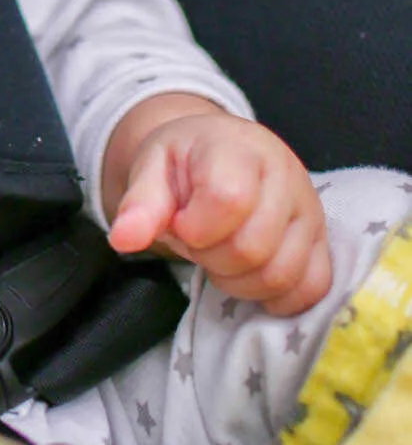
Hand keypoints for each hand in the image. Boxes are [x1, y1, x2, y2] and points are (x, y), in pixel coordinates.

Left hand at [104, 95, 330, 315]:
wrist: (219, 152)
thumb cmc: (184, 162)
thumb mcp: (151, 169)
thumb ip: (139, 204)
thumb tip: (123, 240)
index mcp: (238, 148)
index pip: (228, 200)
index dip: (196, 228)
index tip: (181, 223)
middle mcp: (285, 175)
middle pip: (253, 248)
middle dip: (212, 258)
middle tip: (198, 241)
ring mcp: (310, 210)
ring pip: (282, 275)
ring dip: (239, 281)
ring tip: (221, 254)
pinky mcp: (323, 241)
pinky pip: (311, 288)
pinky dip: (277, 296)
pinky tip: (250, 275)